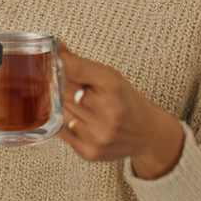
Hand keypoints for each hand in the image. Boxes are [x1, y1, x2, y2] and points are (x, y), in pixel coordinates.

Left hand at [58, 44, 183, 178]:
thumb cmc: (125, 101)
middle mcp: (107, 112)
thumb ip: (81, 64)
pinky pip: (61, 132)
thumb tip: (58, 49)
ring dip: (59, 105)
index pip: (73, 69)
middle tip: (56, 79)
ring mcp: (98, 134)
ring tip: (71, 101)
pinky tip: (76, 118)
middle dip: (57, 84)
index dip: (58, 63)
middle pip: (62, 92)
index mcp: (113, 87)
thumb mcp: (110, 76)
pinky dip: (63, 122)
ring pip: (59, 112)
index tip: (53, 58)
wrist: (147, 134)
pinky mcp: (89, 152)